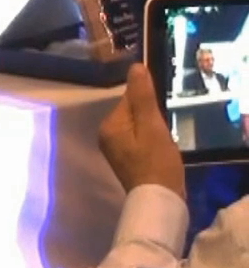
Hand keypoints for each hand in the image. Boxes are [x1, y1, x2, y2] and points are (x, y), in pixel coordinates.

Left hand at [99, 62, 184, 197]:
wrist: (159, 199)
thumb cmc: (156, 162)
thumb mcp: (152, 126)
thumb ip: (142, 97)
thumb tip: (135, 67)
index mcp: (109, 125)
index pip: (129, 98)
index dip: (149, 104)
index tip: (160, 117)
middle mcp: (106, 134)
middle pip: (133, 112)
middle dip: (151, 117)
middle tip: (162, 134)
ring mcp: (114, 147)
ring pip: (138, 125)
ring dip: (152, 129)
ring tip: (162, 144)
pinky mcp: (125, 158)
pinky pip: (139, 138)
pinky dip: (151, 140)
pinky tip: (160, 151)